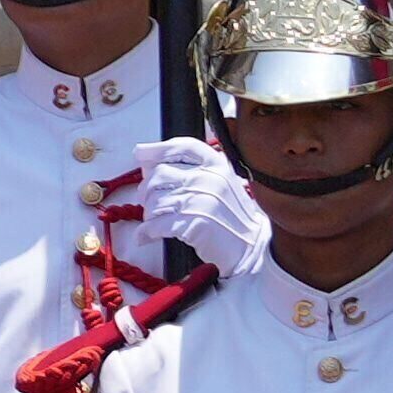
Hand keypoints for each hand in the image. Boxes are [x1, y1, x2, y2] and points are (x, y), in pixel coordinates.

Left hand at [97, 134, 267, 283]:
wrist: (251, 244)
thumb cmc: (231, 215)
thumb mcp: (220, 182)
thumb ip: (194, 170)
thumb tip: (148, 163)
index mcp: (217, 165)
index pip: (182, 147)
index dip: (157, 148)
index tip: (140, 153)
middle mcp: (209, 178)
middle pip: (159, 174)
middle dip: (147, 189)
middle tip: (148, 201)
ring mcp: (201, 200)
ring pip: (154, 200)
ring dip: (148, 213)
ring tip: (155, 220)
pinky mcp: (193, 223)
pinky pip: (155, 224)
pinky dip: (146, 232)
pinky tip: (147, 236)